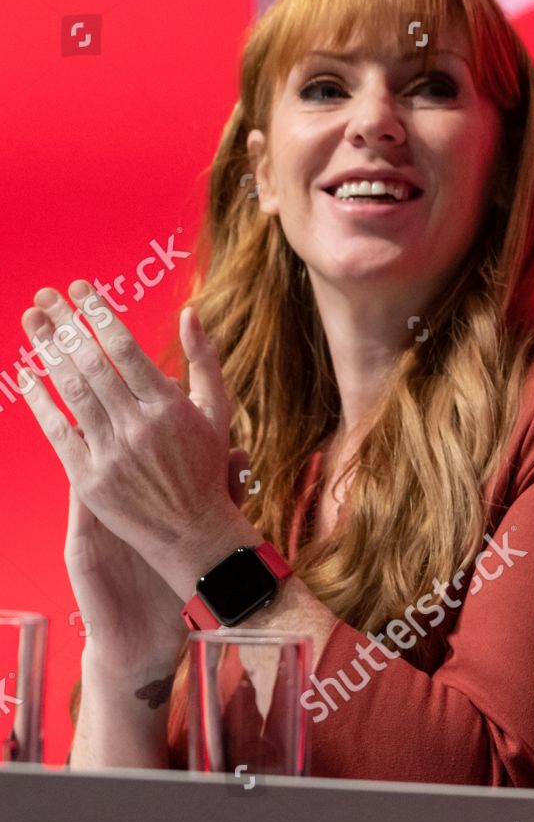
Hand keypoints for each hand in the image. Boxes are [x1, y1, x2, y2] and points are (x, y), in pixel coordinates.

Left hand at [18, 282, 255, 602]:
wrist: (194, 532)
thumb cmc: (206, 467)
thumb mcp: (217, 410)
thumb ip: (203, 360)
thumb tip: (190, 313)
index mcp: (169, 405)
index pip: (125, 347)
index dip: (99, 314)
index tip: (80, 289)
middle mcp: (138, 425)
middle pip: (91, 363)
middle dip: (65, 324)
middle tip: (44, 296)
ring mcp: (111, 452)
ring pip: (71, 391)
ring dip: (47, 352)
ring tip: (32, 322)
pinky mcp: (89, 478)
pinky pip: (57, 431)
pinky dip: (40, 401)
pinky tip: (28, 375)